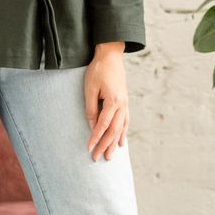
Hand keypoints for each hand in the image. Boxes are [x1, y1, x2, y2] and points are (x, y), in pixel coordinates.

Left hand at [84, 45, 128, 160]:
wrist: (111, 56)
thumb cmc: (98, 70)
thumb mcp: (90, 89)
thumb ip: (91, 109)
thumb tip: (92, 126)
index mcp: (113, 102)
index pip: (102, 126)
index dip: (95, 139)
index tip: (89, 149)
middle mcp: (122, 105)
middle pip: (113, 131)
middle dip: (105, 146)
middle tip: (97, 158)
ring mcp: (125, 104)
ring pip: (121, 128)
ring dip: (115, 143)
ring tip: (110, 156)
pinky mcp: (125, 102)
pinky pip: (125, 121)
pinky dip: (123, 133)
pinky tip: (121, 142)